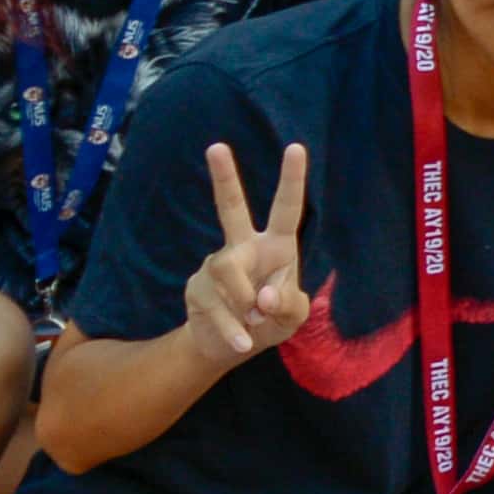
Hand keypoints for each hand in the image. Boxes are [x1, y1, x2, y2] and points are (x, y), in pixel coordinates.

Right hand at [177, 142, 316, 370]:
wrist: (231, 347)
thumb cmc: (270, 320)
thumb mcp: (293, 316)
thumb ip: (289, 304)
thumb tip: (263, 295)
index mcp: (275, 246)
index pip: (285, 209)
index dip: (291, 180)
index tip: (296, 147)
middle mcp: (243, 247)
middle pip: (231, 207)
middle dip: (224, 177)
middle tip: (217, 146)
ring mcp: (216, 264)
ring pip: (227, 271)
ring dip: (244, 304)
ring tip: (254, 322)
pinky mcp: (196, 287)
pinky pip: (215, 306)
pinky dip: (233, 329)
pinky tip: (242, 343)